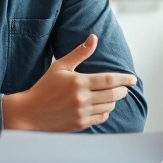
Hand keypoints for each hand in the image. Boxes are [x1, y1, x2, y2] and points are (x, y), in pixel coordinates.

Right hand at [2, 34, 137, 131]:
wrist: (29, 113)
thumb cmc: (44, 88)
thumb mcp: (60, 67)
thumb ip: (79, 53)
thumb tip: (94, 38)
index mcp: (79, 82)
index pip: (109, 79)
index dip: (124, 79)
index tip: (133, 79)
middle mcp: (82, 99)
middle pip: (113, 94)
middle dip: (122, 90)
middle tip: (125, 87)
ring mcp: (82, 113)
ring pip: (109, 106)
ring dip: (114, 100)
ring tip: (112, 95)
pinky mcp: (80, 124)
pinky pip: (101, 118)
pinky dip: (105, 111)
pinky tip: (102, 106)